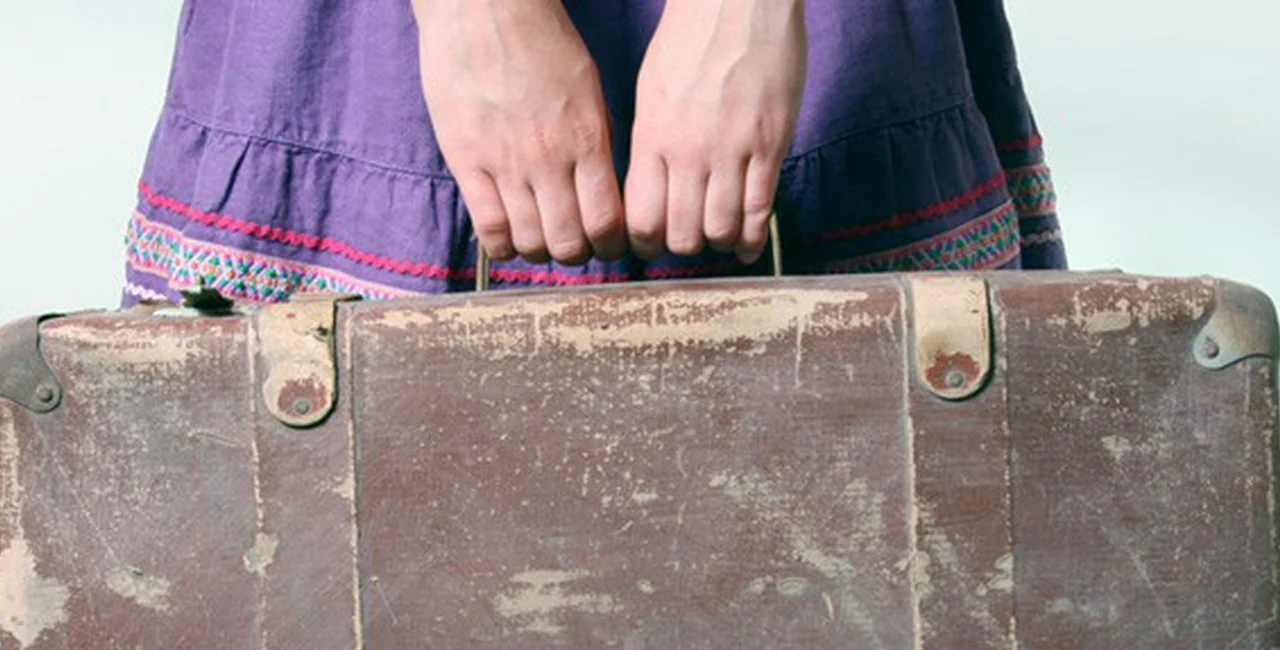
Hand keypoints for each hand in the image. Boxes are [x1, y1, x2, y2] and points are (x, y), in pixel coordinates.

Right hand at [412, 0, 625, 263]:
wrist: (484, 9)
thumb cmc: (539, 41)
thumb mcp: (588, 90)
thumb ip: (594, 141)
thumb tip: (602, 187)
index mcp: (587, 141)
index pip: (607, 222)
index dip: (609, 247)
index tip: (606, 246)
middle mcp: (550, 160)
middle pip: (569, 242)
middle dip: (575, 255)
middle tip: (572, 248)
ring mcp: (505, 164)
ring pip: (529, 242)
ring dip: (538, 252)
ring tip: (538, 242)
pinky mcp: (466, 161)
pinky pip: (488, 228)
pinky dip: (501, 247)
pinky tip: (506, 242)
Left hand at [625, 0, 806, 263]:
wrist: (738, 1)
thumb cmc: (692, 39)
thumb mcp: (651, 92)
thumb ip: (651, 143)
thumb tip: (650, 187)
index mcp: (653, 137)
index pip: (640, 218)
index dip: (644, 244)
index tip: (651, 246)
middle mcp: (689, 151)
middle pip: (680, 234)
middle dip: (682, 249)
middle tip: (687, 243)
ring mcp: (732, 150)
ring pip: (720, 229)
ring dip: (718, 243)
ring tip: (718, 239)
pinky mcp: (770, 145)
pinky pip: (761, 209)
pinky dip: (752, 238)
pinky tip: (747, 245)